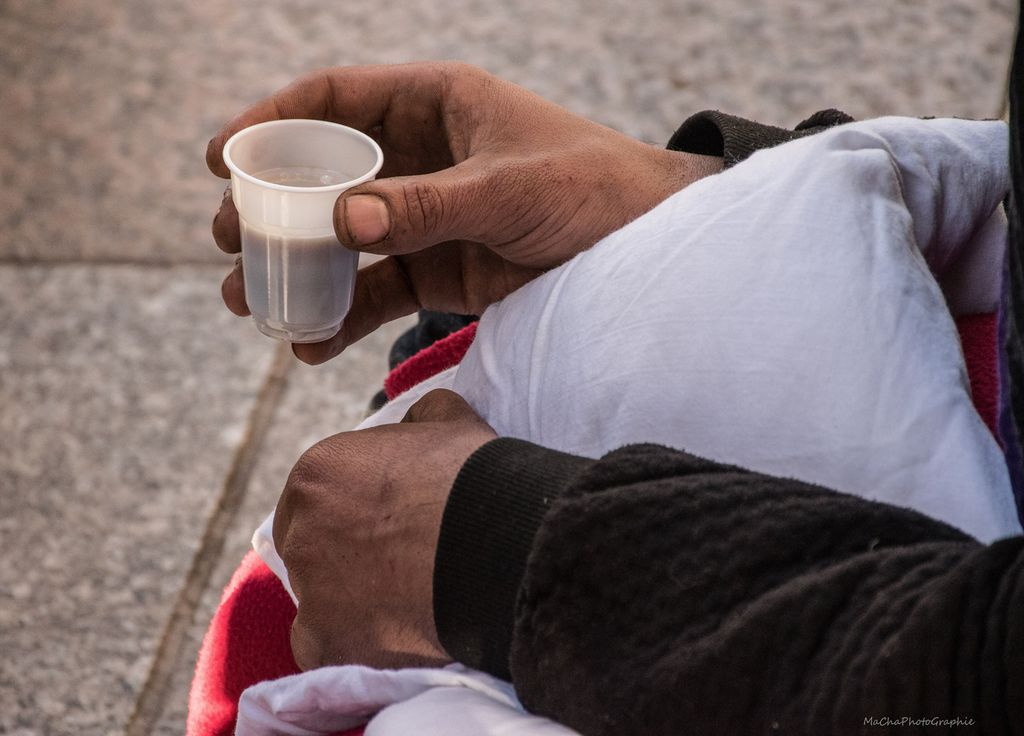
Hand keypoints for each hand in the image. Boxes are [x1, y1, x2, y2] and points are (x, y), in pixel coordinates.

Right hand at [208, 62, 721, 363]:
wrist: (648, 250)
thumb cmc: (594, 190)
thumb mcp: (511, 190)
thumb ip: (430, 206)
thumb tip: (343, 220)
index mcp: (437, 107)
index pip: (337, 101)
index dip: (272, 121)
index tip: (221, 157)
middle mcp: (424, 159)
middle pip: (326, 176)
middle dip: (272, 208)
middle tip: (227, 241)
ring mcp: (429, 218)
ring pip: (345, 242)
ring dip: (297, 271)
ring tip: (251, 304)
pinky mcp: (445, 272)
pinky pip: (381, 292)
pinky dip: (346, 318)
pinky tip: (312, 345)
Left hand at [272, 389, 497, 670]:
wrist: (498, 543)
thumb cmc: (473, 477)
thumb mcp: (449, 420)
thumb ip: (419, 417)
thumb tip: (417, 419)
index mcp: (316, 472)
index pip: (315, 497)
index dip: (350, 511)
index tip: (383, 524)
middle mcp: (299, 530)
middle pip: (308, 548)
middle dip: (342, 555)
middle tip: (393, 563)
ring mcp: (309, 590)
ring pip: (317, 600)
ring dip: (348, 600)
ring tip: (403, 601)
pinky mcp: (325, 643)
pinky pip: (325, 647)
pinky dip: (353, 643)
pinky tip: (392, 634)